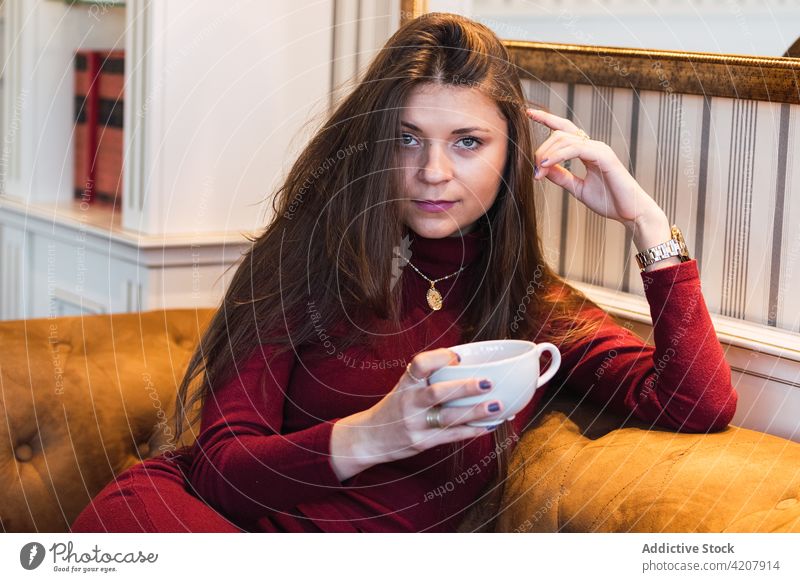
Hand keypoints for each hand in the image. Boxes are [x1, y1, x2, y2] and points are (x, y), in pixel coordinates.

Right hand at [332, 348, 503, 474]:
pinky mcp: (421, 442)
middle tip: (488, 382)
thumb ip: (427, 378)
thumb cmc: (395, 408)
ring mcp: (415, 424)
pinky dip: (471, 431)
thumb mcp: (404, 387)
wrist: (369, 438)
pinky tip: (489, 425)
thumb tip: (465, 364)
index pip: (419, 364)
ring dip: (474, 412)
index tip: (458, 357)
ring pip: (448, 417)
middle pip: (437, 392)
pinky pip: (451, 436)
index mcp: (405, 383)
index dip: (440, 358)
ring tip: (496, 405)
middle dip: (464, 387)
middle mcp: (409, 402)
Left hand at [525, 108, 662, 228]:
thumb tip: (543, 168)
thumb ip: (561, 177)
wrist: (631, 213)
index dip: (547, 119)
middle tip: (535, 171)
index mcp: (588, 151)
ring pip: (565, 139)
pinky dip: (559, 155)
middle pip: (560, 134)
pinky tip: (548, 164)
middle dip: (542, 149)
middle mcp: (593, 146)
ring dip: (547, 154)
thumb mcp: (577, 188)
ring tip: (539, 171)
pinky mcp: (604, 157)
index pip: (565, 130)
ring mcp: (600, 149)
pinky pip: (576, 149)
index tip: (529, 113)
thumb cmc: (609, 201)